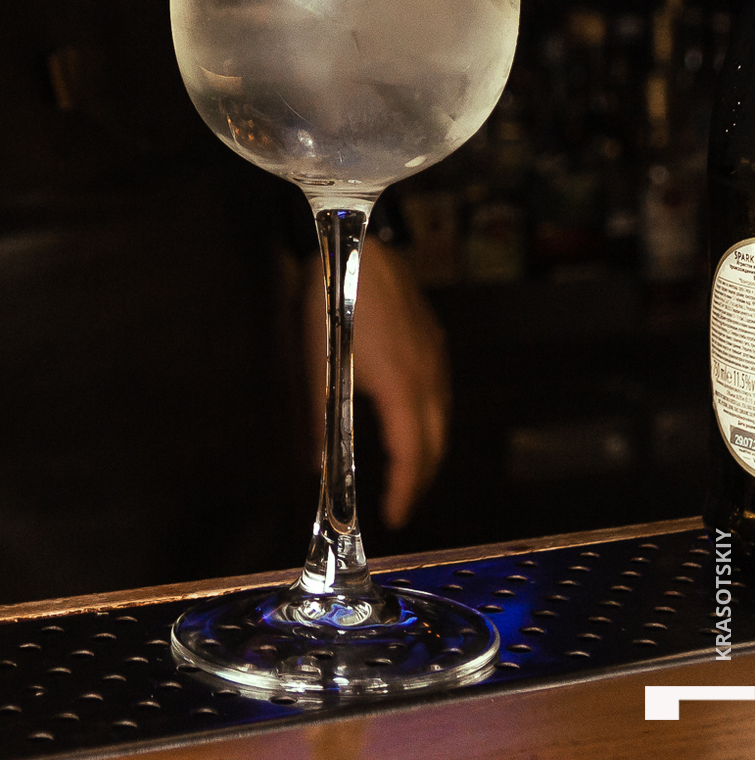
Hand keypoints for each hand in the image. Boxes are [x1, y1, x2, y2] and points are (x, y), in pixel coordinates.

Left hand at [304, 235, 450, 529]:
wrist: (358, 243)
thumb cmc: (333, 298)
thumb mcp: (315, 358)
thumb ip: (319, 414)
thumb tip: (315, 462)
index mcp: (401, 385)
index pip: (412, 453)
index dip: (405, 491)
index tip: (394, 516)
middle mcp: (428, 375)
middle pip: (436, 442)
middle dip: (420, 479)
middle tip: (398, 502)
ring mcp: (435, 355)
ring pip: (443, 419)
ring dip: (427, 451)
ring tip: (404, 471)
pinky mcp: (434, 339)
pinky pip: (441, 395)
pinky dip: (431, 422)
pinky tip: (412, 422)